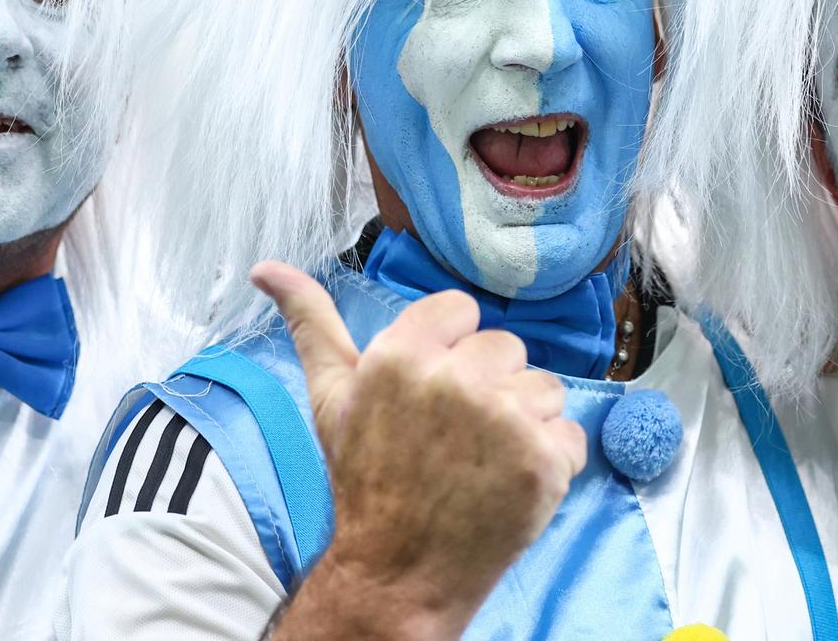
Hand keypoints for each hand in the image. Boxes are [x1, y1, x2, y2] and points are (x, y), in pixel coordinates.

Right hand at [253, 261, 584, 640]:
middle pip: (505, 346)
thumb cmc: (365, 479)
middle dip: (489, 386)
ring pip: (544, 387)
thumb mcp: (330, 397)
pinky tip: (510, 484)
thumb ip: (310, 323)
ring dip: (524, 423)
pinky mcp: (544, 461)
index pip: (461, 310)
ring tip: (482, 461)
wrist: (398, 570)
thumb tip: (267, 267)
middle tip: (455, 435)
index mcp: (401, 355)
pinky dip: (550, 461)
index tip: (433, 393)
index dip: (451, 351)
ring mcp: (505, 421)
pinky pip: (570, 434)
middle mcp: (454, 380)